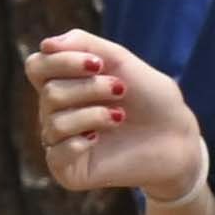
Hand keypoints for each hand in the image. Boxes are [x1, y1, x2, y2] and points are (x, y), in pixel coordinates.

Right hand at [24, 33, 212, 201]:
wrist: (178, 137)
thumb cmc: (151, 98)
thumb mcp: (120, 60)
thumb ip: (83, 43)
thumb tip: (45, 45)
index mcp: (64, 84)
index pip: (37, 66)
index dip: (62, 61)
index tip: (98, 63)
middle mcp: (56, 113)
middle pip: (49, 92)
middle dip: (89, 87)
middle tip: (120, 90)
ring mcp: (61, 142)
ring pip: (54, 122)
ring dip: (93, 114)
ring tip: (120, 117)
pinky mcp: (69, 171)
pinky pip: (56, 154)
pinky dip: (79, 143)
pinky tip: (99, 139)